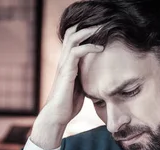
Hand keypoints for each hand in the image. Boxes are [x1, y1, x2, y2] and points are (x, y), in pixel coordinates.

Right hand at [30, 24, 103, 149]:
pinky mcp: (66, 71)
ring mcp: (63, 65)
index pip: (73, 39)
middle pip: (72, 33)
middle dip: (87, 25)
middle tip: (102, 23)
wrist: (57, 116)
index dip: (84, 31)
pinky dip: (89, 46)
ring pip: (73, 38)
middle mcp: (63, 61)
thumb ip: (85, 78)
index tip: (100, 29)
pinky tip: (100, 47)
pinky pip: (77, 52)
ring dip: (89, 31)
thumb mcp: (80, 88)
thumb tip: (98, 76)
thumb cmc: (68, 106)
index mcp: (67, 63)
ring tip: (102, 28)